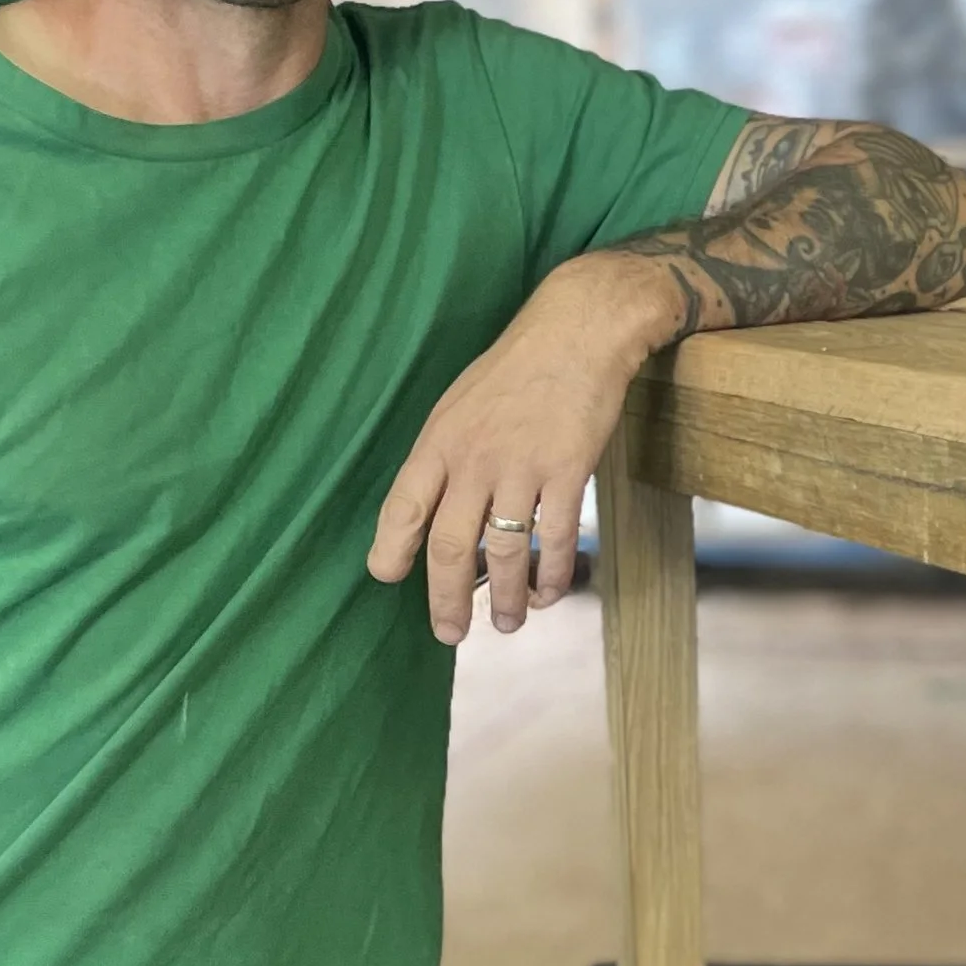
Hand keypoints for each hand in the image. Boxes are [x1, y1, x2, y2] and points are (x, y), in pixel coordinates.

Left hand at [368, 254, 683, 642]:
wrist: (579, 332)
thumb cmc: (518, 368)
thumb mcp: (460, 402)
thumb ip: (447, 457)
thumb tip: (437, 510)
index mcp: (440, 441)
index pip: (402, 507)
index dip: (391, 549)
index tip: (386, 577)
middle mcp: (474, 460)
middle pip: (449, 545)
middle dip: (445, 599)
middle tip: (448, 633)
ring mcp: (522, 468)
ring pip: (503, 554)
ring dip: (503, 598)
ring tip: (506, 623)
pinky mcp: (567, 472)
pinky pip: (554, 540)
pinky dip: (552, 576)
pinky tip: (549, 592)